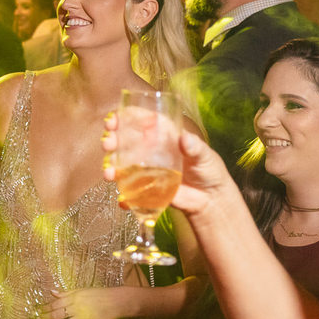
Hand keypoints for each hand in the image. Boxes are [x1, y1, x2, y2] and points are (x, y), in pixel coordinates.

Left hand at [40, 288, 127, 318]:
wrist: (116, 301)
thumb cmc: (98, 294)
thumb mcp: (81, 290)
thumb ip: (66, 293)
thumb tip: (52, 292)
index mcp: (74, 298)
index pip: (55, 304)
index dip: (46, 308)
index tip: (39, 311)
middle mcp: (77, 308)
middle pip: (57, 315)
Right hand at [104, 116, 237, 218]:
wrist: (210, 200)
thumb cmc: (209, 171)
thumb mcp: (205, 156)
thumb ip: (195, 147)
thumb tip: (185, 139)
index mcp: (163, 135)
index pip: (140, 121)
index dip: (124, 117)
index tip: (113, 120)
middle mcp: (150, 149)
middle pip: (124, 140)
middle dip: (112, 140)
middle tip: (108, 144)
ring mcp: (145, 168)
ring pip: (121, 163)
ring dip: (110, 166)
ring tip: (109, 173)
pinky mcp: (146, 187)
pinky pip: (129, 189)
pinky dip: (123, 195)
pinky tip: (123, 199)